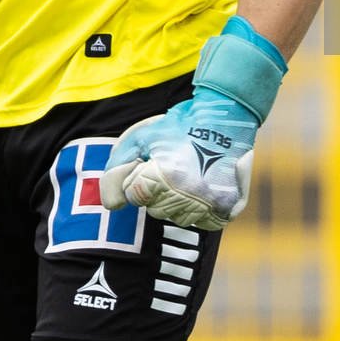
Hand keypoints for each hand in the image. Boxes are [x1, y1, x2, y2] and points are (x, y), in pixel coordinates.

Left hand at [99, 90, 256, 230]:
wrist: (226, 117)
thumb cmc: (180, 125)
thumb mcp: (142, 137)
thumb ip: (118, 168)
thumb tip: (112, 205)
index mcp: (165, 176)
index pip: (135, 196)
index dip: (140, 178)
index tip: (151, 165)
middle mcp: (188, 195)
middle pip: (155, 210)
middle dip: (156, 191)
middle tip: (172, 166)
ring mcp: (210, 204)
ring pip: (178, 218)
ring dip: (177, 202)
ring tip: (188, 174)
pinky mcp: (227, 208)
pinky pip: (203, 223)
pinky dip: (200, 210)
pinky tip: (202, 187)